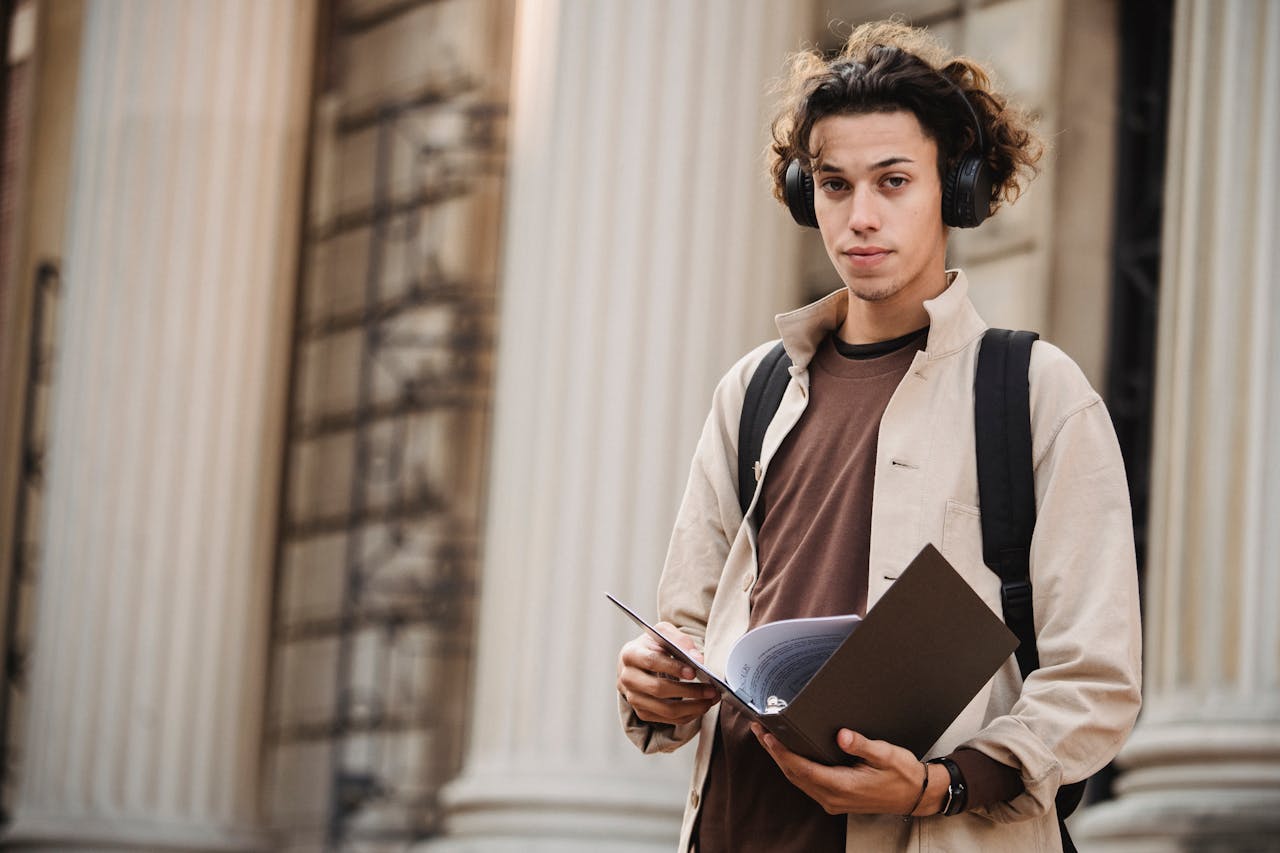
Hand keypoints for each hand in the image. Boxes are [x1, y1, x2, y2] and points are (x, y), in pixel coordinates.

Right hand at [617, 623, 720, 725]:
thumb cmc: (654, 645)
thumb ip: (680, 640)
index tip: (694, 671)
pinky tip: (702, 706)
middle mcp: (627, 678)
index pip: (651, 661)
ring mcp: (633, 698)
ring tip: (711, 699)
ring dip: (693, 707)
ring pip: (665, 709)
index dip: (673, 667)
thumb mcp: (664, 633)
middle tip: (711, 689)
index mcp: (630, 654)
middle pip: (658, 689)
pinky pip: (668, 720)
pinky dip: (689, 715)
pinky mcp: (642, 713)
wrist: (639, 662)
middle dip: (689, 691)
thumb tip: (698, 659)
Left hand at [751, 725, 944, 816]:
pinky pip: (806, 782)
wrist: (916, 796)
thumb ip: (862, 745)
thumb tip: (841, 735)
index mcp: (842, 786)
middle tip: (758, 728)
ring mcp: (833, 800)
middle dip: (774, 751)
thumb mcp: (886, 754)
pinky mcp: (835, 798)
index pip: (802, 768)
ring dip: (781, 759)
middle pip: (794, 773)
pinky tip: (788, 753)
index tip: (767, 735)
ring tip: (767, 737)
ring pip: (798, 779)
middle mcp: (833, 797)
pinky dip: (793, 766)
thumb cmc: (903, 774)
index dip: (781, 751)